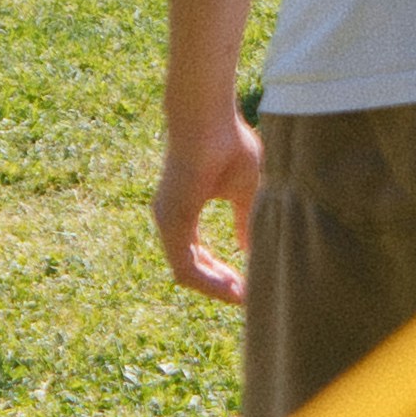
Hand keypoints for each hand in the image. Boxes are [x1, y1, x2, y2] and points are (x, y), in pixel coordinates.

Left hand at [154, 110, 261, 306]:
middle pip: (190, 267)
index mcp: (184, 210)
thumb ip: (243, 220)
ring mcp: (168, 219)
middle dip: (218, 285)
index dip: (220, 274)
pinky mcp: (172, 219)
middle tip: (245, 298)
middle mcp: (171, 218)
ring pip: (186, 272)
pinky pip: (184, 265)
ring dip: (214, 288)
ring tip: (241, 296)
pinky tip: (231, 286)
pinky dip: (208, 280)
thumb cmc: (227, 144)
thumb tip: (248, 247)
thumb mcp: (243, 191)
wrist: (210, 118)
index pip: (197, 255)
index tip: (244, 285)